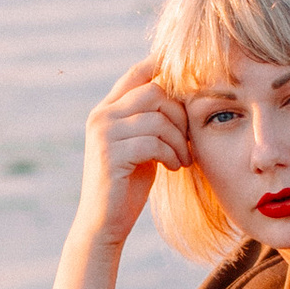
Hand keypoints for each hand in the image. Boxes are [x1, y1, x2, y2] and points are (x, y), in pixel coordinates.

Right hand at [71, 57, 189, 253]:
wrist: (103, 224)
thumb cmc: (126, 186)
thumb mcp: (140, 146)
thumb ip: (149, 122)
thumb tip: (178, 98)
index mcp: (106, 111)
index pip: (135, 74)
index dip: (159, 64)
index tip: (183, 66)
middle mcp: (101, 117)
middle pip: (154, 93)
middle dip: (179, 115)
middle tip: (188, 140)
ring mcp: (104, 135)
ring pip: (157, 119)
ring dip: (179, 140)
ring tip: (183, 158)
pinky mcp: (111, 155)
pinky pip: (154, 143)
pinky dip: (171, 155)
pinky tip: (174, 167)